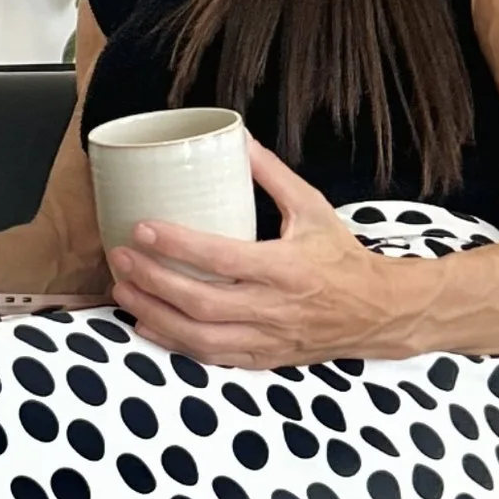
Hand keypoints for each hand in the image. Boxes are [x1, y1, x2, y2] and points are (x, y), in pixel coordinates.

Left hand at [106, 141, 421, 366]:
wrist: (378, 312)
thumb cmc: (342, 258)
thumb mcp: (313, 209)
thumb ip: (273, 176)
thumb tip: (238, 139)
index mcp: (286, 268)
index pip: (223, 257)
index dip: (178, 244)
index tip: (143, 227)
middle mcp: (274, 308)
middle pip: (201, 302)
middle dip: (153, 282)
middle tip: (120, 258)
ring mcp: (267, 339)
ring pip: (200, 337)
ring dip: (155, 315)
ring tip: (123, 292)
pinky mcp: (263, 359)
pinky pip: (211, 357)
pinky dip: (174, 344)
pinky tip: (147, 325)